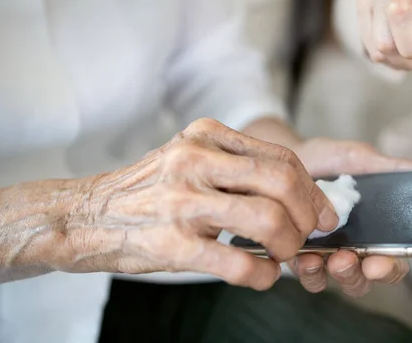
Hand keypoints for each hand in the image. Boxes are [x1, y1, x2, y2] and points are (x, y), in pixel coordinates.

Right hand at [63, 119, 338, 290]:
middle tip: (310, 235)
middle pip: (282, 181)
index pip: (281, 157)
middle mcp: (195, 160)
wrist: (87, 216)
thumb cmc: (149, 190)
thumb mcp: (190, 159)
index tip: (324, 213)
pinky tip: (262, 276)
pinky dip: (262, 274)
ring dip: (288, 244)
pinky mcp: (172, 243)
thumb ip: (237, 168)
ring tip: (283, 255)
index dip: (312, 189)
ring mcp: (182, 201)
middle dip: (309, 214)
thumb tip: (298, 195)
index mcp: (206, 135)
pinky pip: (238, 262)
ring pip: (266, 219)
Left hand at [289, 138, 411, 296]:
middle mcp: (357, 249)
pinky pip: (311, 277)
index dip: (391, 266)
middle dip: (359, 274)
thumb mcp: (360, 159)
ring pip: (340, 280)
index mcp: (378, 231)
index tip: (380, 261)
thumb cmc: (328, 161)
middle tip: (348, 260)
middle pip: (367, 277)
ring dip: (335, 274)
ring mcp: (330, 256)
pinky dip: (309, 271)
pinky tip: (304, 256)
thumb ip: (393, 168)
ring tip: (325, 258)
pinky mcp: (303, 258)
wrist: (289, 160)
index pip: (394, 260)